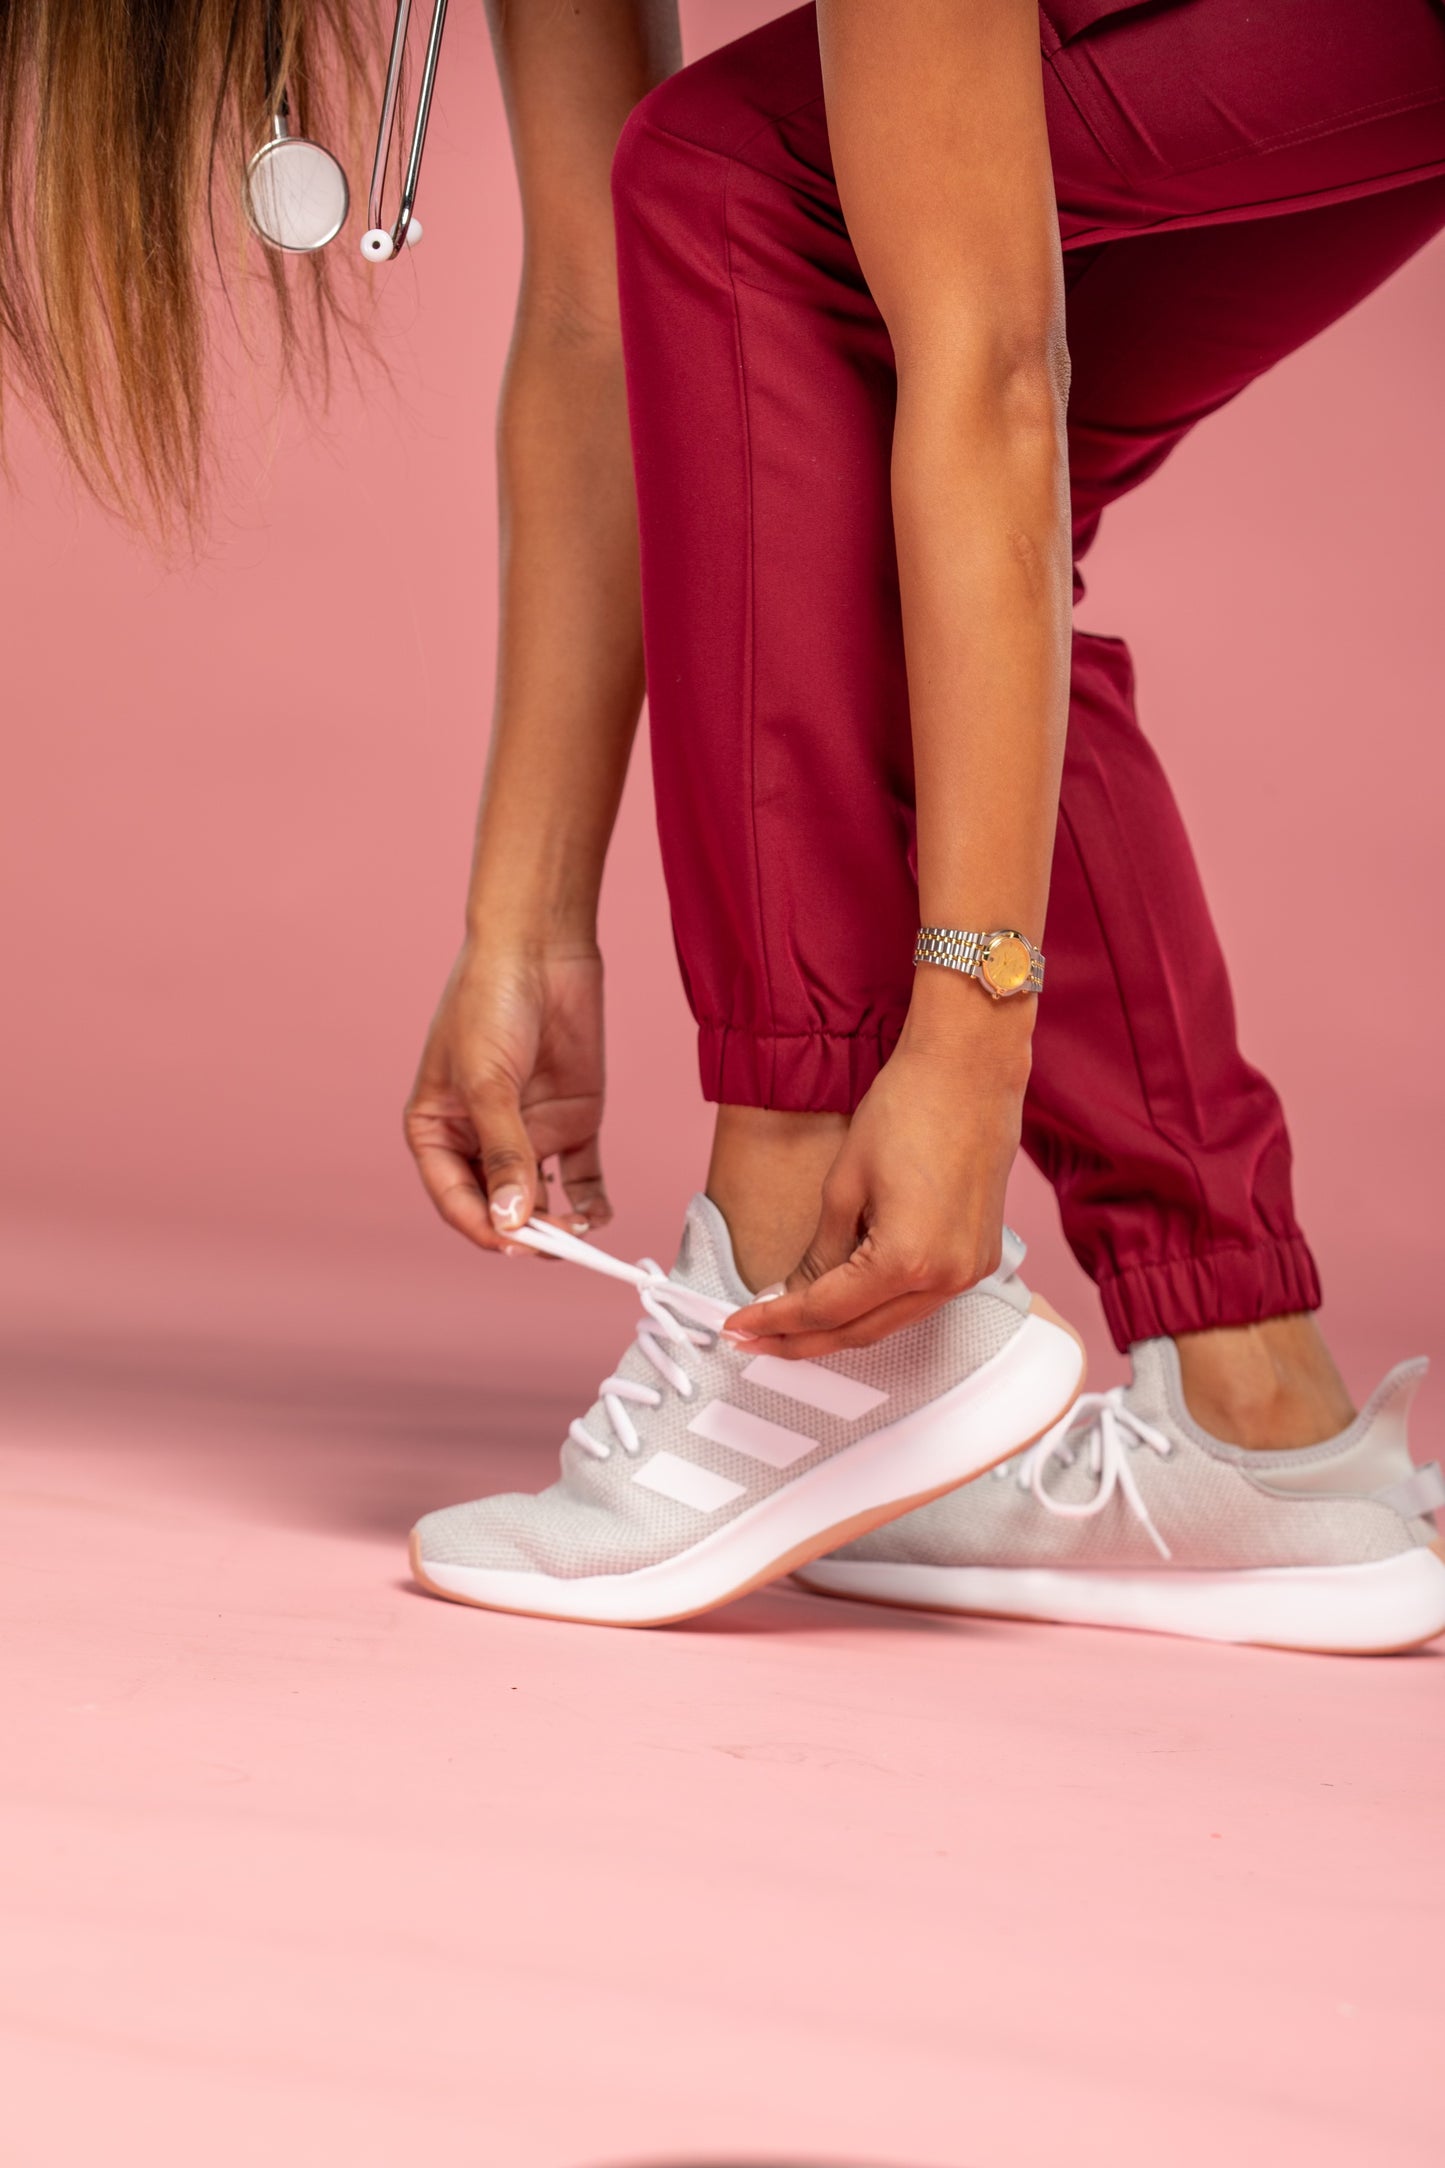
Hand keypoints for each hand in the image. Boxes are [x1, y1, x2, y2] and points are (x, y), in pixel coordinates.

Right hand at [404, 939, 611, 1253]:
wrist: (540, 946)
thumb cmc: (489, 1003)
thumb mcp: (488, 1082)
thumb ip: (504, 1152)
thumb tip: (510, 1221)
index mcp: (438, 1132)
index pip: (457, 1199)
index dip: (483, 1226)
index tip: (512, 1242)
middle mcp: (482, 1140)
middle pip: (500, 1207)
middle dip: (523, 1231)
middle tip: (554, 1246)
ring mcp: (529, 1133)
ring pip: (543, 1200)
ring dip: (558, 1224)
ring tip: (578, 1234)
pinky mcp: (573, 1121)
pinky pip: (582, 1178)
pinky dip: (591, 1202)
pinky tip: (600, 1216)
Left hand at [724, 1003, 1029, 1355]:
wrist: (969, 1069)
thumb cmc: (907, 1109)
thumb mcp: (845, 1183)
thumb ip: (820, 1251)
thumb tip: (796, 1292)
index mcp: (907, 1261)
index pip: (825, 1310)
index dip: (776, 1322)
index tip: (737, 1327)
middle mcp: (945, 1279)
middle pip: (859, 1332)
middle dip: (801, 1339)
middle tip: (752, 1338)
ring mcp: (969, 1272)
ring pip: (890, 1322)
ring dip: (838, 1327)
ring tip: (786, 1323)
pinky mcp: (978, 1258)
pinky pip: (918, 1300)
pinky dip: (877, 1304)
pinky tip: (842, 1296)